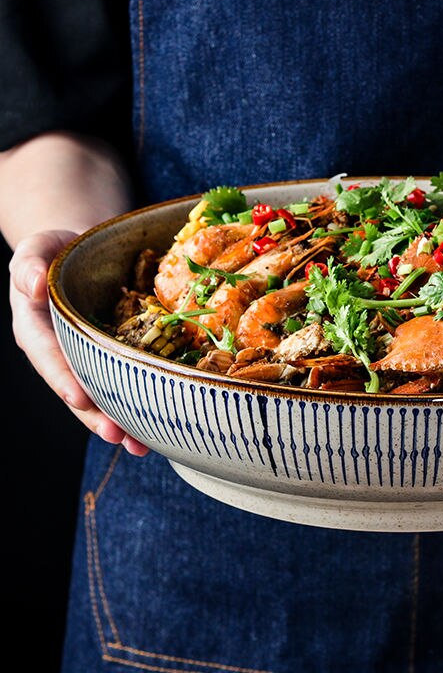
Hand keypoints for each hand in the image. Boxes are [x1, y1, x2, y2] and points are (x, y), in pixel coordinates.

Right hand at [9, 230, 148, 455]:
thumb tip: (31, 284)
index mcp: (37, 328)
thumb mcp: (37, 247)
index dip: (63, 377)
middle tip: (117, 435)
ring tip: (140, 445)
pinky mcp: (117, 355)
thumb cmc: (56, 249)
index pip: (48, 355)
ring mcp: (89, 357)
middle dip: (96, 415)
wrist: (84, 250)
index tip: (79, 397)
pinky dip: (143, 400)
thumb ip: (29, 264)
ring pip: (103, 393)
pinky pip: (128, 379)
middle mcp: (62, 351)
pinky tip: (162, 424)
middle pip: (76, 387)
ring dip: (121, 421)